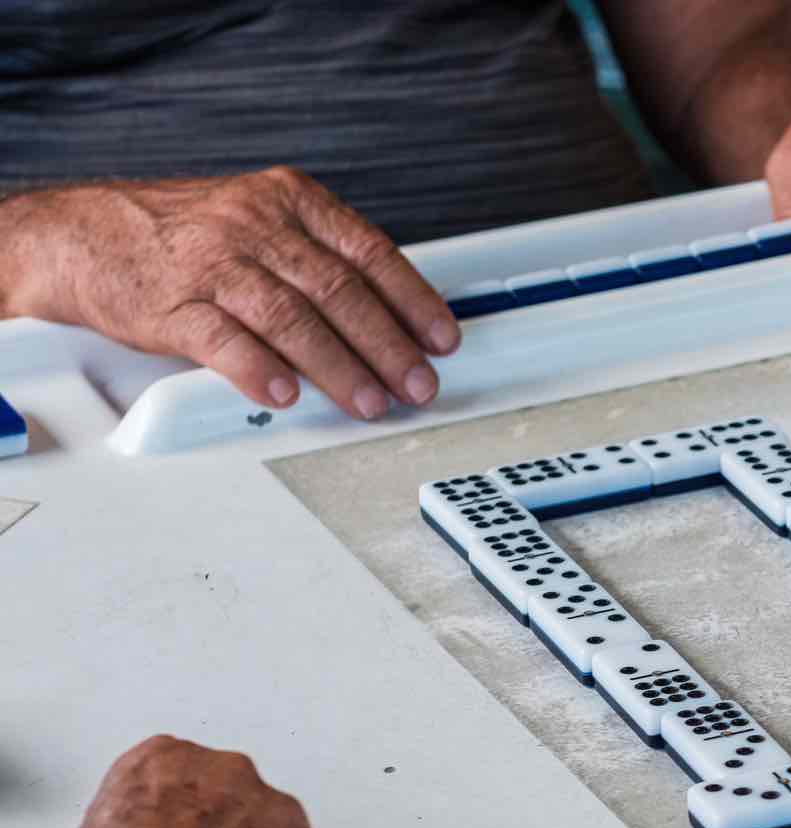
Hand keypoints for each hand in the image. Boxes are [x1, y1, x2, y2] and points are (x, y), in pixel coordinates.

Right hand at [0, 170, 457, 418]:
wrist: (86, 235)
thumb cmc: (186, 236)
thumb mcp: (261, 222)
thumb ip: (320, 258)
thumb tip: (394, 316)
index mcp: (288, 200)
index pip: (368, 251)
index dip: (412, 300)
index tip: (442, 339)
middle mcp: (254, 225)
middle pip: (338, 290)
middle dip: (387, 345)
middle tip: (417, 384)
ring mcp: (213, 263)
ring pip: (291, 317)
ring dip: (339, 366)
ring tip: (369, 401)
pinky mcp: (173, 304)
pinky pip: (225, 340)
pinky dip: (261, 370)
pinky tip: (288, 394)